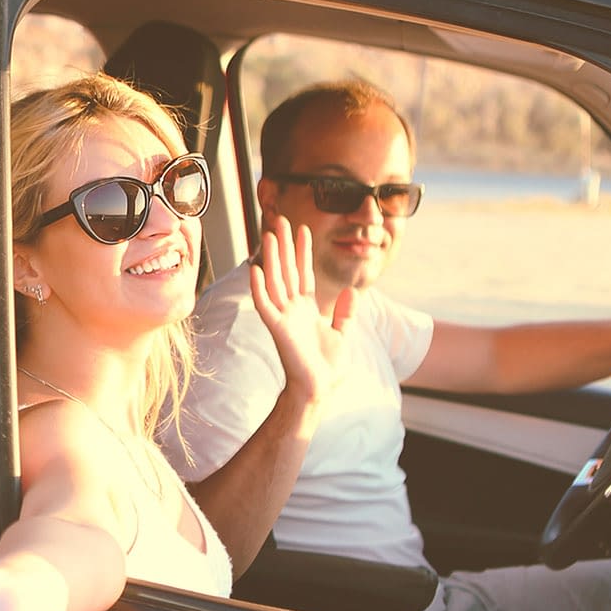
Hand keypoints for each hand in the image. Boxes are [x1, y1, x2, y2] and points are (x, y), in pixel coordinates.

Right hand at [250, 217, 356, 403]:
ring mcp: (284, 318)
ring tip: (269, 234)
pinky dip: (259, 288)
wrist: (319, 390)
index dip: (303, 252)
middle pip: (287, 270)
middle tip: (280, 220)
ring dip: (272, 258)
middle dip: (285, 245)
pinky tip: (256, 269)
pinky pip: (265, 305)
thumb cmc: (327, 368)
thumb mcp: (343, 334)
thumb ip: (346, 312)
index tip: (303, 229)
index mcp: (308, 309)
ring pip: (275, 281)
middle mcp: (293, 309)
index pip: (304, 273)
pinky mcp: (277, 329)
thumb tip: (353, 291)